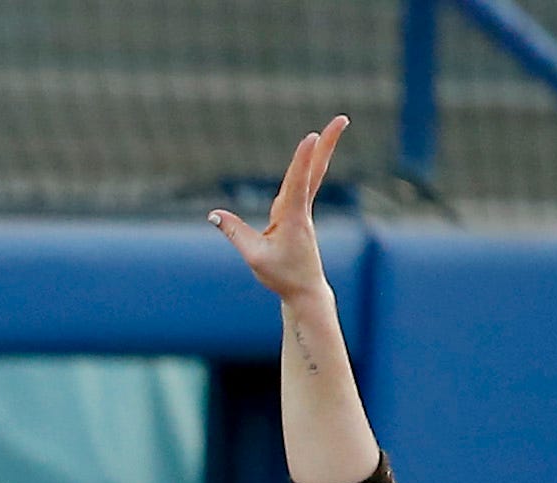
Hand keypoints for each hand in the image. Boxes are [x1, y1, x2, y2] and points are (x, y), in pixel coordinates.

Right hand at [211, 117, 347, 302]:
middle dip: (327, 143)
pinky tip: (313, 152)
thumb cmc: (281, 275)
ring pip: (313, 173)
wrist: (305, 290)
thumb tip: (213, 214)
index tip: (311, 137)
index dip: (303, 160)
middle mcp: (302, 210)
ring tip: (330, 127)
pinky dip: (309, 165)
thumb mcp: (253, 256)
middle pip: (315, 170)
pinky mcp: (300, 215)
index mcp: (293, 218)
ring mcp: (303, 211)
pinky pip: (305, 183)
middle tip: (342, 118)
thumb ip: (234, 233)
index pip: (299, 183)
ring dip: (322, 149)